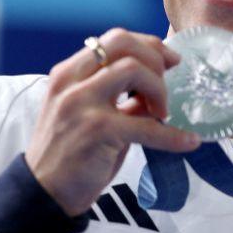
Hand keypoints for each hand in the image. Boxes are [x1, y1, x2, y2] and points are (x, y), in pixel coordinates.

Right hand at [25, 28, 200, 215]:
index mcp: (68, 73)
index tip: (170, 61)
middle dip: (156, 59)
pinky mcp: (96, 130)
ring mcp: (81, 104)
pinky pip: (147, 126)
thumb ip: (119, 96)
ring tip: (162, 114)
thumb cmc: (70, 151)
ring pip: (133, 70)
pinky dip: (173, 135)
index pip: (114, 39)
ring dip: (159, 91)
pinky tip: (188, 141)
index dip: (149, 45)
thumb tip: (157, 83)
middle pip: (123, 44)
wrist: (44, 192)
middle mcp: (70, 82)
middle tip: (168, 85)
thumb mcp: (90, 113)